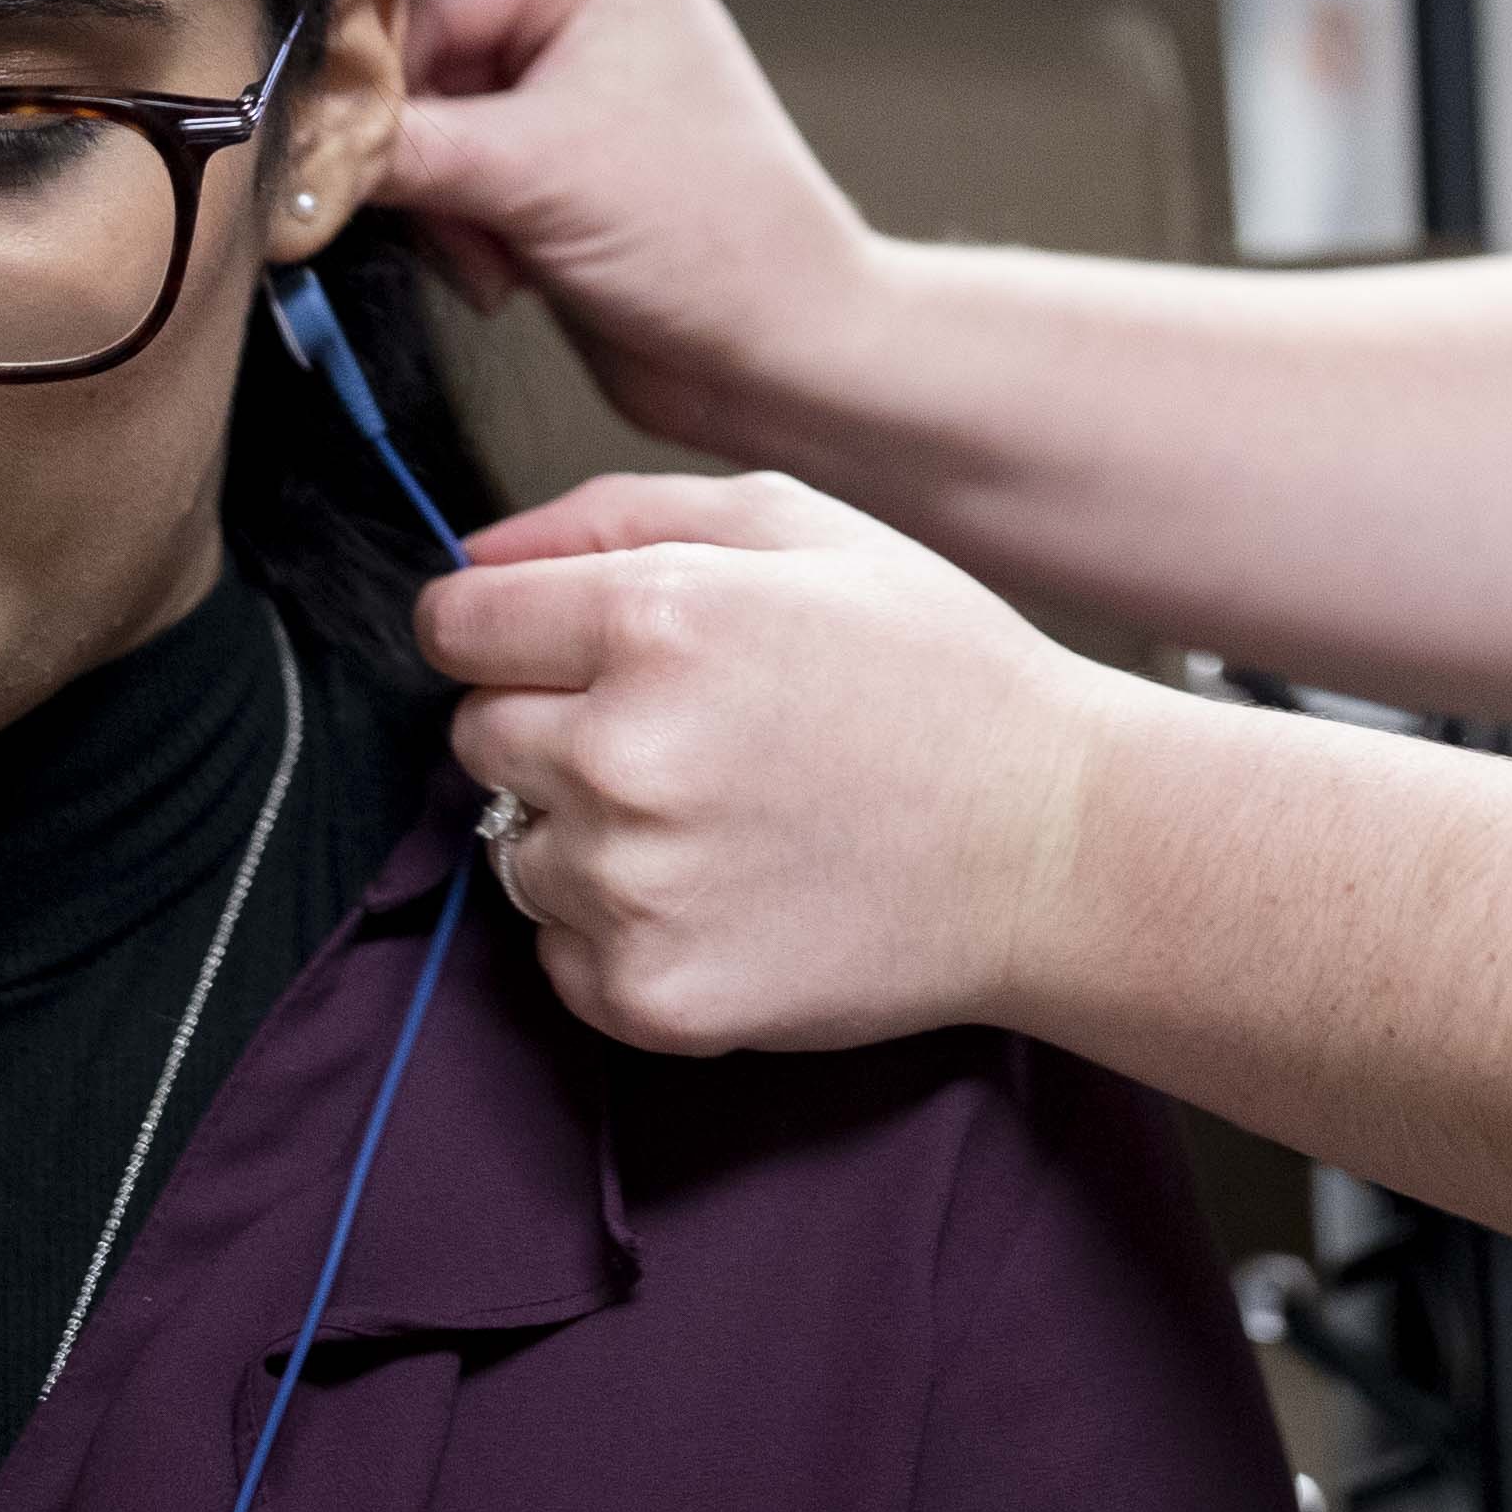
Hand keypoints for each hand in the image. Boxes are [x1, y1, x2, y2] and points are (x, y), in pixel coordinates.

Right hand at [375, 0, 886, 466]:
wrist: (777, 350)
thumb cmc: (709, 240)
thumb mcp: (530, 178)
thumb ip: (389, 146)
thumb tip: (280, 139)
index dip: (379, 87)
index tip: (346, 162)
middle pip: (410, 58)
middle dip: (423, 158)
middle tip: (475, 225)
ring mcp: (561, 65)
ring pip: (414, 125)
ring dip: (442, 208)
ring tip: (512, 252)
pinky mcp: (544, 142)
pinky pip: (439, 173)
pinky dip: (460, 229)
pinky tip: (518, 264)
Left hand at [419, 471, 1124, 1054]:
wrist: (1056, 846)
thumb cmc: (939, 672)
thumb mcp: (802, 529)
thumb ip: (620, 515)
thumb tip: (477, 557)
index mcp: (655, 618)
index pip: (455, 624)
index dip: (505, 630)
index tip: (561, 650)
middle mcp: (622, 754)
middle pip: (474, 739)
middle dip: (549, 726)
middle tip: (678, 735)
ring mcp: (633, 887)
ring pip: (513, 851)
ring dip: (584, 834)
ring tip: (717, 819)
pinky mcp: (652, 996)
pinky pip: (556, 956)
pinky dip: (618, 930)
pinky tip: (723, 893)